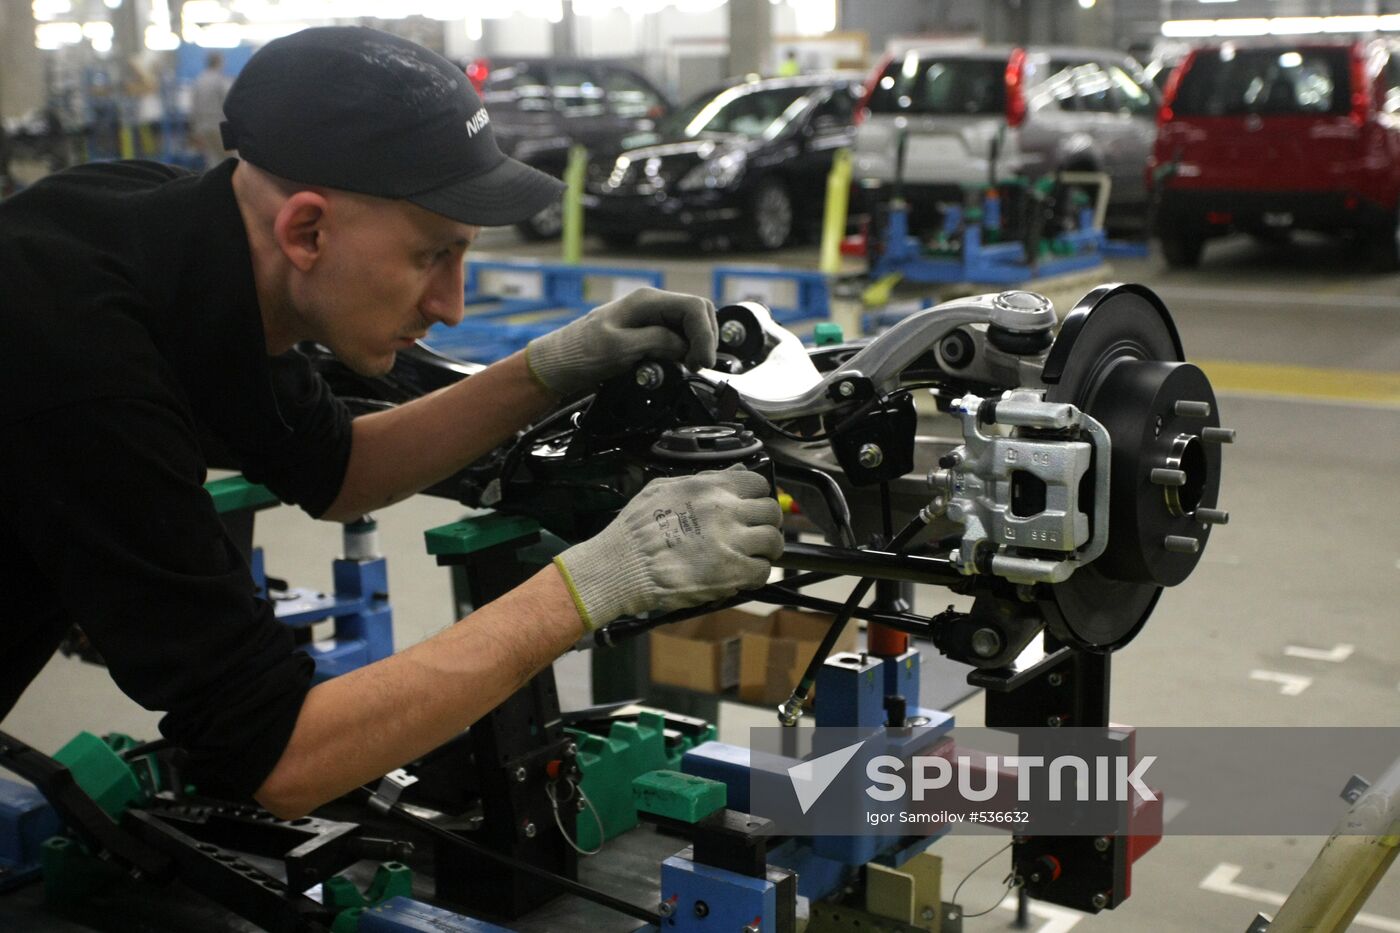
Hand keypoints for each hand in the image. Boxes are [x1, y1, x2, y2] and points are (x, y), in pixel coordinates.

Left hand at [525, 287, 716, 398]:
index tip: (702, 361)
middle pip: (698, 313)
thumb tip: (684, 346)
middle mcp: (652, 305)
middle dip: (705, 339)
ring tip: (687, 367)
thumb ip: (657, 342)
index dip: (705, 334)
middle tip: (696, 365)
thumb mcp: (620, 349)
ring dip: (696, 346)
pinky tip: (676, 365)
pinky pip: (677, 337)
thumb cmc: (580, 353)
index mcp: (646, 301)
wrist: (558, 363)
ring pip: (690, 326)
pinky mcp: (648, 332)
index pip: (694, 307)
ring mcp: (651, 318)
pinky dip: (684, 351)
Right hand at [554, 467, 782, 629]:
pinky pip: (761, 572)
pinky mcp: (731, 573)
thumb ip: (704, 480)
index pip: (757, 484)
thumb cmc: (635, 529)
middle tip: (756, 533)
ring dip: (766, 549)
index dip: (757, 496)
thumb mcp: (664, 488)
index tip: (752, 508)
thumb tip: (735, 472)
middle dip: (766, 522)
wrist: (622, 565)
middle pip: (771, 512)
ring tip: (752, 555)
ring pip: (772, 542)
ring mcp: (731, 542)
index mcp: (710, 488)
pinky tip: (741, 574)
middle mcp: (725, 511)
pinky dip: (755, 574)